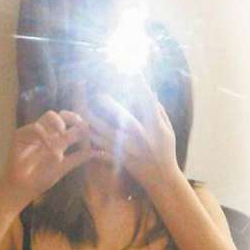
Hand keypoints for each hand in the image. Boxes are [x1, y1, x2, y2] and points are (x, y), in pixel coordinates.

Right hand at [0, 109, 93, 209]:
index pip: (72, 126)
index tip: (90, 131)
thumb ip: (79, 158)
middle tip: (81, 124)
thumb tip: (99, 152)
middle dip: (73, 117)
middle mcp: (48, 134)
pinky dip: (44, 135)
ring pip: (49, 116)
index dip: (82, 125)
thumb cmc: (41, 180)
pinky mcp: (21, 135)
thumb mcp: (64, 168)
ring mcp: (35, 133)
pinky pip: (35, 127)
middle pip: (62, 116)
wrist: (22, 188)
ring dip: (59, 123)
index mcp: (58, 141)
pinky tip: (49, 147)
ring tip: (62, 135)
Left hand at [86, 75, 180, 191]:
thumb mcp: (167, 129)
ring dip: (92, 121)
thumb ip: (158, 109)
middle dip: (110, 104)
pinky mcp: (119, 159)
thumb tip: (151, 90)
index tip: (132, 71)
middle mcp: (142, 138)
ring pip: (106, 134)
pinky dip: (90, 140)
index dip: (140, 86)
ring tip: (82, 108)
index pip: (148, 102)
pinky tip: (81, 129)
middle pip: (124, 119)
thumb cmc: (166, 151)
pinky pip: (101, 149)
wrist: (161, 178)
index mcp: (156, 128)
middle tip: (98, 93)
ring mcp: (129, 150)